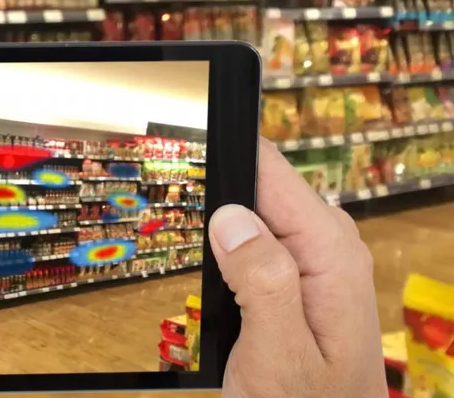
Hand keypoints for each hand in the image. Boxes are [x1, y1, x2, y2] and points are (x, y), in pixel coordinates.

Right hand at [211, 138, 386, 397]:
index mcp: (330, 254)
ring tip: (222, 295)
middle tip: (210, 276)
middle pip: (260, 190)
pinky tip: (231, 294)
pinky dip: (234, 258)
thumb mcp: (277, 356)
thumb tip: (232, 215)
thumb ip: (262, 284)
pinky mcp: (303, 271)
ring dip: (225, 240)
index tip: (195, 185)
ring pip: (254, 216)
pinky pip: (259, 241)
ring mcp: (319, 257)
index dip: (229, 169)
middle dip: (223, 212)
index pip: (273, 173)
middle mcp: (330, 244)